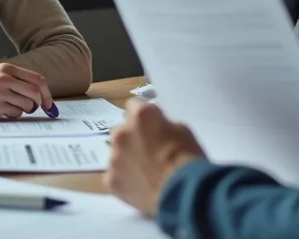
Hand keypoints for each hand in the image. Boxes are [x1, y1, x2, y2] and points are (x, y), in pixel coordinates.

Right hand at [0, 63, 54, 120]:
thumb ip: (17, 80)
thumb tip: (41, 95)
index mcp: (7, 69)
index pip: (37, 79)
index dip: (47, 93)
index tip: (48, 102)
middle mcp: (4, 79)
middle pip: (35, 93)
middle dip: (39, 103)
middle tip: (36, 108)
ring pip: (27, 105)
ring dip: (25, 110)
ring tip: (12, 107)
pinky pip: (16, 114)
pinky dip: (14, 115)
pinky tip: (2, 111)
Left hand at [104, 101, 205, 216]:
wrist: (184, 193)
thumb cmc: (188, 158)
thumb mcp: (183, 130)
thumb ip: (162, 125)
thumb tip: (155, 129)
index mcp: (141, 116)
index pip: (134, 105)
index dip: (143, 116)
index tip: (150, 125)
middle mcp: (121, 133)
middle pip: (122, 131)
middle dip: (133, 138)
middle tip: (148, 151)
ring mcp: (113, 157)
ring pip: (117, 153)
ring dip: (127, 158)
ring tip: (144, 172)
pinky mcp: (110, 180)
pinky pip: (115, 175)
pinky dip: (124, 179)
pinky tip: (139, 186)